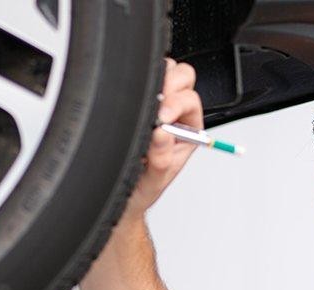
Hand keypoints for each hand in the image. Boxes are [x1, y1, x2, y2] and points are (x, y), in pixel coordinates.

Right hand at [124, 58, 203, 218]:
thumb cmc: (143, 186)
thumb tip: (163, 134)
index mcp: (187, 129)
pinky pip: (137, 78)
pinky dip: (131, 82)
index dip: (177, 103)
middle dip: (168, 84)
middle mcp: (175, 112)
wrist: (123, 195)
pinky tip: (124, 97)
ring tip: (138, 101)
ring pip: (162, 70)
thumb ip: (161, 160)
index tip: (162, 116)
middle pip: (181, 77)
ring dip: (152, 80)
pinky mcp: (134, 100)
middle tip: (152, 101)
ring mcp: (155, 103)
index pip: (190, 100)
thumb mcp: (154, 181)